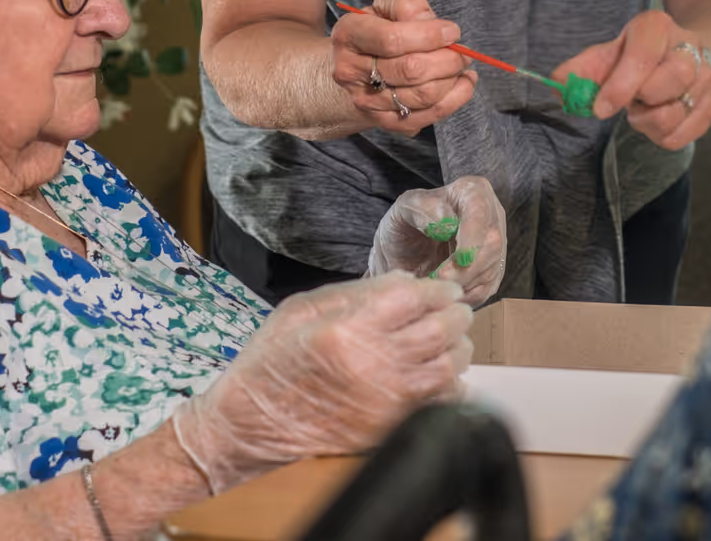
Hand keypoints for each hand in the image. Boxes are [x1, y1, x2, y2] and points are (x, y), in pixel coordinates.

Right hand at [170, 273, 471, 493]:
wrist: (252, 424)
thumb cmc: (271, 361)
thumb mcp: (301, 309)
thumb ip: (356, 292)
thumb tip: (406, 281)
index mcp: (347, 329)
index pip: (414, 298)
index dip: (437, 288)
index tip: (444, 288)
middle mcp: (371, 366)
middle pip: (440, 330)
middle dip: (455, 314)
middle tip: (456, 309)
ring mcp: (384, 402)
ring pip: (448, 367)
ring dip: (458, 348)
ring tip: (453, 339)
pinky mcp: (388, 429)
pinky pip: (440, 403)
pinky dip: (451, 385)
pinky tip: (441, 375)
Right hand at [330, 0, 478, 136]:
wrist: (363, 64)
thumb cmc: (381, 28)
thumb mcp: (389, 5)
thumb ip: (408, 5)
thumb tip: (433, 26)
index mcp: (349, 35)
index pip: (392, 39)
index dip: (429, 36)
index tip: (452, 31)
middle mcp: (350, 71)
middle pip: (410, 70)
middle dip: (447, 60)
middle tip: (462, 53)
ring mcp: (365, 100)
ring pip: (423, 95)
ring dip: (452, 80)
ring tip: (462, 66)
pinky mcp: (384, 121)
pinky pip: (427, 116)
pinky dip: (454, 100)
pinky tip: (462, 84)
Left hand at [365, 175, 506, 305]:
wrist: (402, 254)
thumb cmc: (403, 226)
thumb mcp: (402, 210)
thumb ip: (420, 208)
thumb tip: (446, 222)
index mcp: (471, 191)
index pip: (479, 211)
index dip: (473, 236)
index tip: (461, 258)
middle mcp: (490, 216)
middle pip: (492, 244)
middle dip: (466, 267)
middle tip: (437, 278)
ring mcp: (493, 246)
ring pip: (490, 270)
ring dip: (462, 283)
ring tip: (433, 284)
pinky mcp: (490, 273)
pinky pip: (486, 289)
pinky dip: (464, 295)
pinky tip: (444, 291)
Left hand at [554, 10, 710, 150]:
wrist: (680, 56)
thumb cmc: (637, 55)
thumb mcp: (608, 52)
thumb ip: (582, 68)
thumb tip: (558, 83)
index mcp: (657, 28)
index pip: (644, 55)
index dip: (620, 85)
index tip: (600, 108)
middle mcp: (689, 48)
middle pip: (674, 79)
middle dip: (641, 100)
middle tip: (628, 102)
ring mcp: (705, 78)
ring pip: (677, 113)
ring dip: (647, 122)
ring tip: (640, 109)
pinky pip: (682, 136)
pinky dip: (659, 136)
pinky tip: (654, 118)